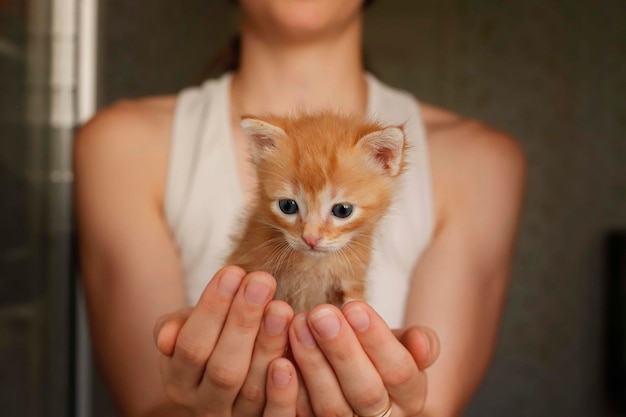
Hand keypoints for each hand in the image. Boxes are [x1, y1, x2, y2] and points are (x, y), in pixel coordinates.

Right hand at [153, 266, 298, 415]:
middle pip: (223, 368)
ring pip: (252, 389)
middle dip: (243, 320)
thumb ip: (176, 327)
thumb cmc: (212, 340)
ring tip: (281, 306)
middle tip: (262, 280)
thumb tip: (168, 336)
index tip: (234, 271)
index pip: (191, 345)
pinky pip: (276, 414)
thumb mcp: (187, 330)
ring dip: (268, 345)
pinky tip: (294, 352)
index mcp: (179, 380)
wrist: (231, 378)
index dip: (212, 308)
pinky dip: (286, 388)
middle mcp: (204, 405)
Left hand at [289, 301, 439, 416]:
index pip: (399, 371)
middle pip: (365, 391)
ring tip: (298, 324)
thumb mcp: (403, 345)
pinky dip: (289, 390)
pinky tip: (280, 357)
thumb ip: (416, 341)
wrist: (358, 380)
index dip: (377, 340)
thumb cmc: (379, 354)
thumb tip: (421, 341)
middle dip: (341, 350)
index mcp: (410, 396)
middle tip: (320, 314)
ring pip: (331, 407)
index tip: (354, 306)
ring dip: (312, 364)